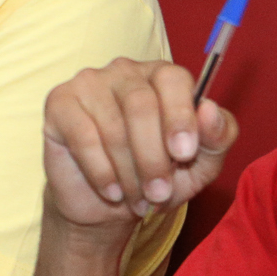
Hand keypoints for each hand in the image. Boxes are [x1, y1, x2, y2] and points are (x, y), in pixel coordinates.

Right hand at [41, 58, 235, 235]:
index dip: (180, 116)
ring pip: (113, 126)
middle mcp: (125, 71)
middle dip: (153, 158)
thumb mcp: (199, 166)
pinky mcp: (59, 103)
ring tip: (137, 198)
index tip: (184, 154)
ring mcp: (88, 83)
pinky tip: (111, 190)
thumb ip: (217, 137)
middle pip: (141, 104)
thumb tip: (210, 109)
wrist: (108, 203)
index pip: (173, 79)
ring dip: (129, 173)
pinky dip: (101, 171)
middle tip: (159, 193)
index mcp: (162, 76)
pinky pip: (83, 137)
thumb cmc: (158, 176)